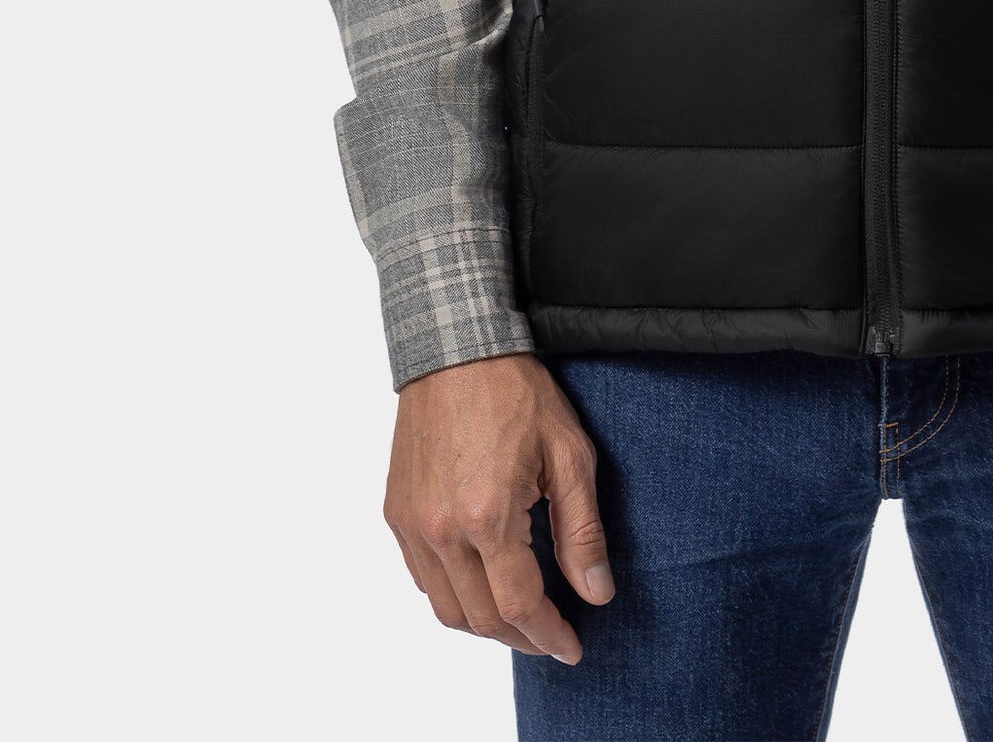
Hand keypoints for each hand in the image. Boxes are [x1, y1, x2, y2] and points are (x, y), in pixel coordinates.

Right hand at [384, 352, 614, 661]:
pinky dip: (453, 595)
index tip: (572, 645)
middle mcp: (441, 529)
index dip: (549, 635)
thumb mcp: (568, 453)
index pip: (519, 606)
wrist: (456, 347)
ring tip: (521, 615)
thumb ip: (581, 530)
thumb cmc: (516, 391)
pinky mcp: (396, 513)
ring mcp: (412, 523)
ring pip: (446, 608)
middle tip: (553, 634)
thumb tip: (596, 592)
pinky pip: (422, 578)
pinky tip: (482, 581)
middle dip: (521, 637)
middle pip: (480, 618)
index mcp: (487, 515)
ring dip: (485, 623)